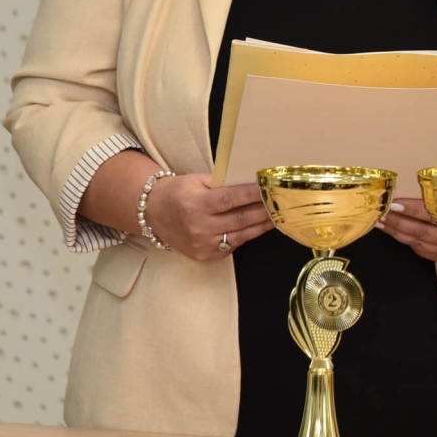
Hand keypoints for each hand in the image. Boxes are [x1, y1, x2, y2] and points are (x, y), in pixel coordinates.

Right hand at [147, 175, 274, 261]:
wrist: (154, 214)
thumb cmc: (179, 192)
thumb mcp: (197, 181)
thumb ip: (223, 184)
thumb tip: (253, 183)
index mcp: (195, 204)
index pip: (230, 199)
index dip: (252, 194)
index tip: (270, 188)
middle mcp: (199, 227)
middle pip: (240, 219)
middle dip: (264, 211)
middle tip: (282, 202)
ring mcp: (202, 245)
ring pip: (241, 235)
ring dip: (262, 225)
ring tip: (278, 215)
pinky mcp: (205, 256)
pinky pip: (233, 245)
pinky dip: (247, 235)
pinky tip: (259, 226)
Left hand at [376, 197, 436, 262]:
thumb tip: (417, 189)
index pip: (429, 214)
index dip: (411, 209)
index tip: (393, 204)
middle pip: (419, 230)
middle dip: (396, 222)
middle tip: (380, 213)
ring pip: (415, 241)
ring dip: (396, 232)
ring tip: (381, 222)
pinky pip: (419, 248)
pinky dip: (405, 239)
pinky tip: (394, 231)